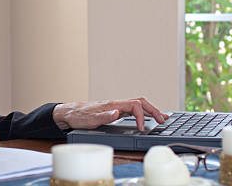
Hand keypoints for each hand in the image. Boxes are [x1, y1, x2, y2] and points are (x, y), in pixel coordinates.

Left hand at [52, 98, 167, 130]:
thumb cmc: (78, 116)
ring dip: (151, 110)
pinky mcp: (114, 111)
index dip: (141, 116)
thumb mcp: (89, 120)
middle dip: (153, 110)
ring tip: (162, 117)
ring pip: (138, 104)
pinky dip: (143, 112)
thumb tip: (117, 112)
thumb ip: (104, 116)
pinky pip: (133, 109)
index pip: (134, 106)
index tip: (142, 128)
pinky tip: (147, 117)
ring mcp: (116, 106)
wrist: (68, 113)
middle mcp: (116, 103)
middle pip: (140, 102)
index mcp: (112, 104)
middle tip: (163, 120)